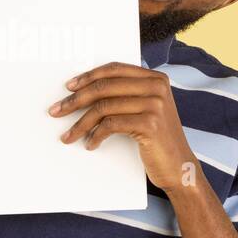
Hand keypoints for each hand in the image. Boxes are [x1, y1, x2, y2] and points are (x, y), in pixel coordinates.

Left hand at [48, 62, 197, 192]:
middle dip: (76, 99)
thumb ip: (126, 95)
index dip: (88, 77)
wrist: (179, 167)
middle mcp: (157, 87)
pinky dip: (96, 135)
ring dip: (81, 123)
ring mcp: (155, 105)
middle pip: (105, 87)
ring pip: (104, 107)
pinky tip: (90, 143)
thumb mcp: (145, 110)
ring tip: (69, 134)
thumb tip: (84, 91)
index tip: (69, 87)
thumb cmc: (157, 140)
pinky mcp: (150, 124)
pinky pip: (111, 125)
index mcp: (155, 78)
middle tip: (57, 110)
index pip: (114, 69)